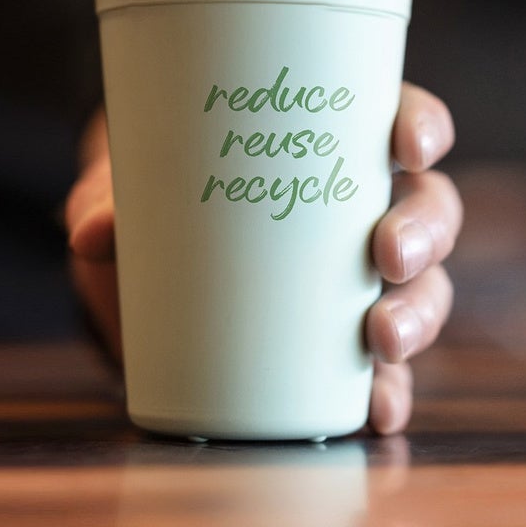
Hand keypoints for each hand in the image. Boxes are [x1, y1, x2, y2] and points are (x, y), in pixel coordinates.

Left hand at [64, 83, 459, 434]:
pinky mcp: (344, 346)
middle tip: (388, 256)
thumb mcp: (130, 187)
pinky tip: (378, 409)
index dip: (421, 127)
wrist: (136, 266)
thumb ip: (108, 199)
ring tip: (383, 341)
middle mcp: (364, 205)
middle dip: (423, 232)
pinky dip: (389, 390)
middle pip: (431, 207)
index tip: (408, 148)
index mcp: (332, 138)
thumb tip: (94, 232)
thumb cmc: (153, 195)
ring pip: (426, 287)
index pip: (402, 117)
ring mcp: (363, 279)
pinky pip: (387, 367)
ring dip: (419, 314)